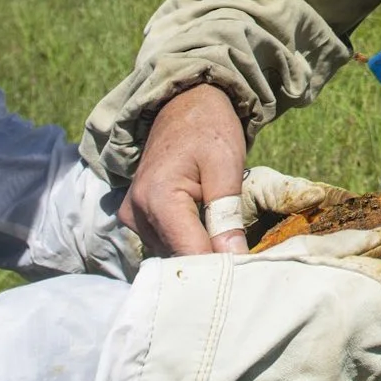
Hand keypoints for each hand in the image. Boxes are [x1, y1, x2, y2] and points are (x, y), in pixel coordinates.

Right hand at [98, 228, 380, 380]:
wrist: (215, 341)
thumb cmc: (261, 283)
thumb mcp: (309, 252)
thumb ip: (357, 247)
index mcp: (378, 299)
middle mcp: (376, 345)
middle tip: (361, 312)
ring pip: (378, 366)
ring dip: (365, 352)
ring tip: (322, 336)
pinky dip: (336, 379)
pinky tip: (305, 362)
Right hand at [121, 84, 250, 254]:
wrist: (183, 104)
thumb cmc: (208, 128)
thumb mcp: (226, 166)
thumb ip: (226, 215)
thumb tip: (235, 261)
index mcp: (157, 198)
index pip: (190, 255)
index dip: (220, 270)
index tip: (247, 276)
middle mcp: (136, 212)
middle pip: (178, 259)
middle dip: (211, 263)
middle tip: (244, 262)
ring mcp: (132, 216)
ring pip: (171, 254)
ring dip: (199, 254)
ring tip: (226, 242)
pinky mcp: (135, 217)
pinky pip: (164, 243)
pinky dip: (187, 243)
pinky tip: (207, 233)